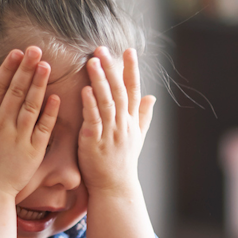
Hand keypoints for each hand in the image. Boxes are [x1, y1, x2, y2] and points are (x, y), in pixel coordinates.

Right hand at [0, 46, 59, 198]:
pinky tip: (56, 97)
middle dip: (26, 69)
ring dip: (39, 84)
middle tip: (36, 50)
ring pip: (31, 105)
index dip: (7, 69)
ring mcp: (17, 137)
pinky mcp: (32, 151)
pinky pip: (43, 127)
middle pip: (15, 91)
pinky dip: (50, 112)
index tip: (16, 53)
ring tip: (47, 65)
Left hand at [79, 47, 155, 194]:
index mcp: (132, 121)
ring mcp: (110, 133)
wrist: (115, 188)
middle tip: (102, 49)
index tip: (129, 50)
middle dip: (112, 69)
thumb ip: (143, 116)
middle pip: (119, 92)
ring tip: (92, 62)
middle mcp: (123, 125)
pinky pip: (94, 120)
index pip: (134, 90)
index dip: (131, 70)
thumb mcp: (137, 138)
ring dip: (100, 81)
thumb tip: (153, 97)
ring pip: (106, 102)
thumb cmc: (123, 163)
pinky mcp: (94, 142)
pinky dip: (90, 105)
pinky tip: (84, 90)